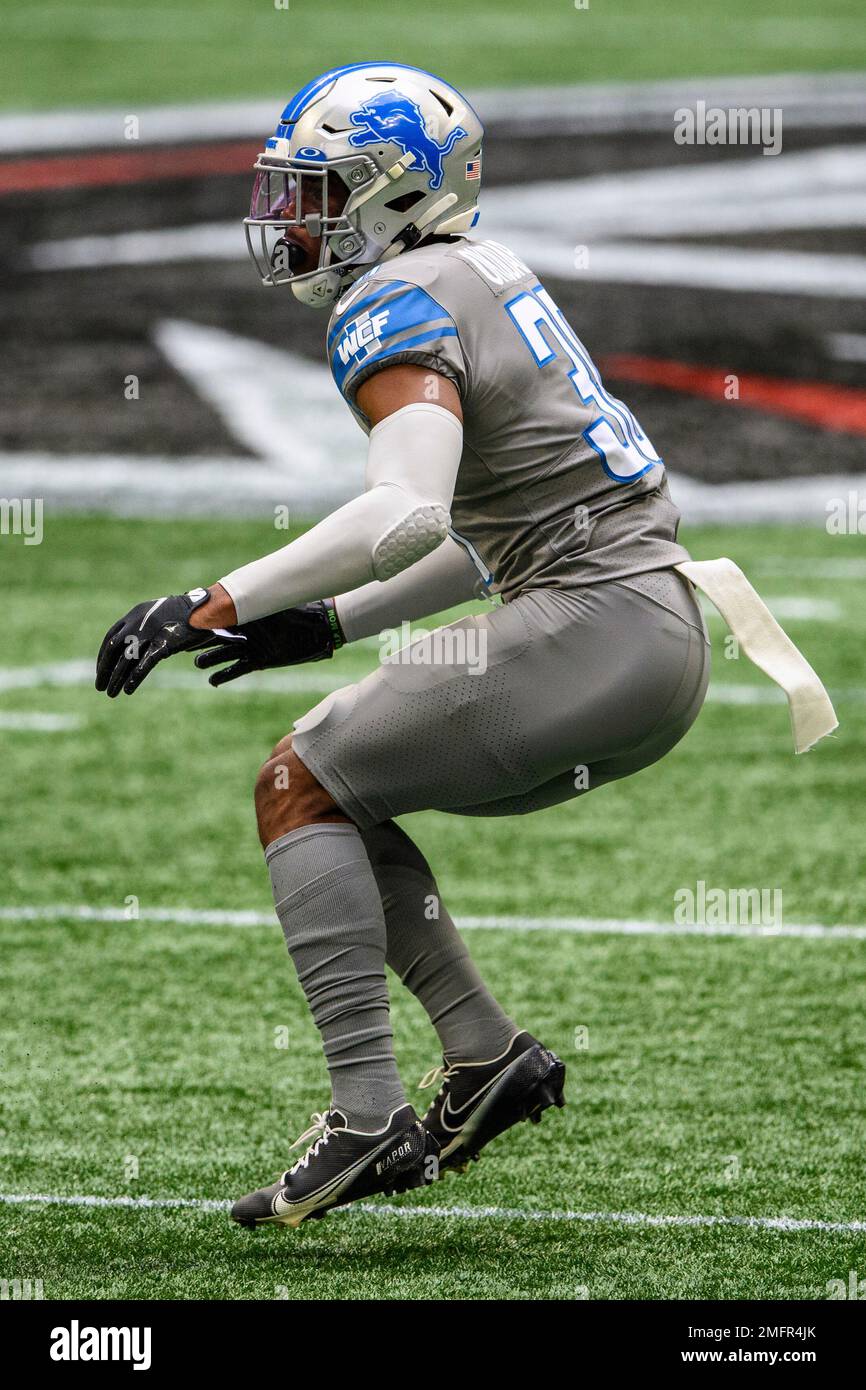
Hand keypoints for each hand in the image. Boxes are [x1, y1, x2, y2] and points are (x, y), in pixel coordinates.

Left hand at [96, 588, 218, 696]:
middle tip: (100, 686)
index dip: (103, 656)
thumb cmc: (188, 614)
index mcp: (136, 613)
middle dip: (104, 669)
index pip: (111, 637)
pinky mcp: (164, 644)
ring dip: (116, 678)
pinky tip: (128, 690)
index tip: (101, 670)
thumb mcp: (161, 615)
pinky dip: (134, 678)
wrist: (207, 608)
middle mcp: (138, 622)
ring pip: (125, 659)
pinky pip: (144, 664)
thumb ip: (148, 628)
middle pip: (113, 649)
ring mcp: (150, 633)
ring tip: (111, 693)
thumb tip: (141, 645)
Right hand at [194, 601, 341, 687]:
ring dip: (209, 659)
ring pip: (222, 654)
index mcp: (243, 613)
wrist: (321, 627)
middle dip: (197, 640)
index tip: (180, 625)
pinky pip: (237, 669)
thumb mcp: (268, 607)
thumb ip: (244, 606)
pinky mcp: (260, 660)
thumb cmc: (298, 611)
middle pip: (214, 636)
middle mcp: (244, 629)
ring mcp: (250, 645)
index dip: (198, 622)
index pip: (214, 618)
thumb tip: (218, 603)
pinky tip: (212, 680)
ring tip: (198, 663)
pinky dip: (224, 675)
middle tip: (178, 645)